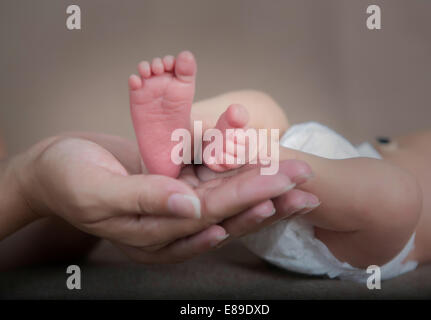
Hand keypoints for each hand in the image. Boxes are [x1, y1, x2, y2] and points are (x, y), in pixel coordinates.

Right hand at [14, 133, 316, 262]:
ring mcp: (175, 207)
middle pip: (228, 212)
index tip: (280, 184)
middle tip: (304, 180)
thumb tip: (191, 207)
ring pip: (227, 199)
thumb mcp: (97, 190)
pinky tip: (265, 167)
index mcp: (153, 236)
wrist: (54, 167)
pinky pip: (211, 180)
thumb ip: (145, 199)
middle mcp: (171, 226)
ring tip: (299, 180)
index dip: (245, 199)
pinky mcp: (175, 185)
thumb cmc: (67, 177)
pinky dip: (238, 171)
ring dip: (263, 187)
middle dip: (268, 195)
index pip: (208, 216)